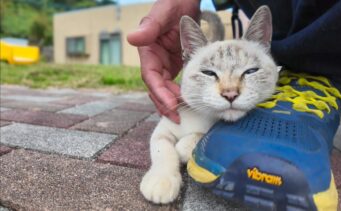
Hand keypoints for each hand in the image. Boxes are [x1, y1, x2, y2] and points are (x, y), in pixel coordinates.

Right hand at [127, 0, 200, 123]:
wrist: (185, 1)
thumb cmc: (173, 4)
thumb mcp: (163, 13)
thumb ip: (150, 27)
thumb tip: (132, 39)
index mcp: (148, 51)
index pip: (150, 76)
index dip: (159, 92)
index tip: (171, 104)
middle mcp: (154, 60)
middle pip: (156, 88)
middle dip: (164, 104)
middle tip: (177, 117)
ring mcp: (164, 64)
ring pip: (164, 89)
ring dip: (170, 103)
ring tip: (181, 115)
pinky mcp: (174, 64)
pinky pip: (174, 83)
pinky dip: (178, 94)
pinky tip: (187, 102)